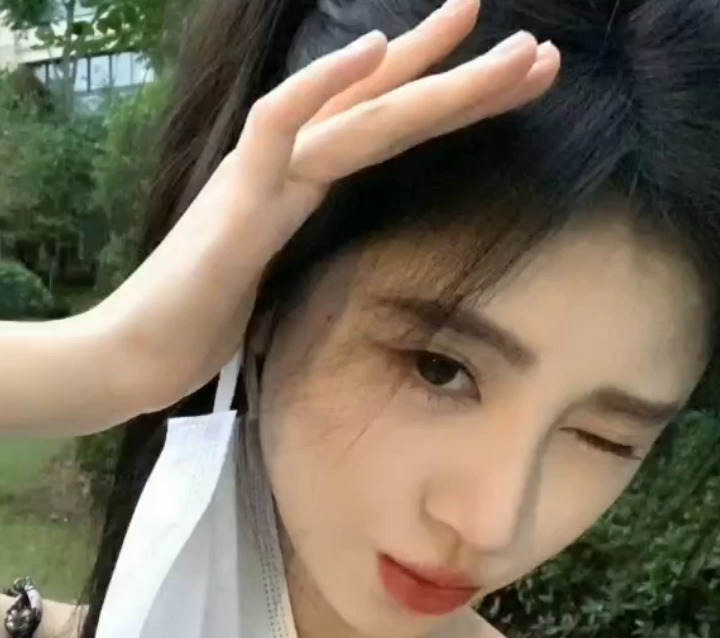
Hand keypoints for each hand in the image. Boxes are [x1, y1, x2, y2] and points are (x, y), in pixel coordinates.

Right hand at [0, 0, 559, 436]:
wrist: (138, 356)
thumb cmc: (203, 321)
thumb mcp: (282, 281)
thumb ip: (309, 244)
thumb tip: (350, 246)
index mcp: (303, 185)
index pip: (383, 131)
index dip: (445, 100)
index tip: (509, 79)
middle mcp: (288, 168)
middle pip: (384, 110)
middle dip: (461, 76)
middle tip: (538, 49)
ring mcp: (261, 180)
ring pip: (353, 115)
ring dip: (420, 71)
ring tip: (481, 24)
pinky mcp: (236, 209)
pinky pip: (277, 131)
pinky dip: (321, 88)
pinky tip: (371, 50)